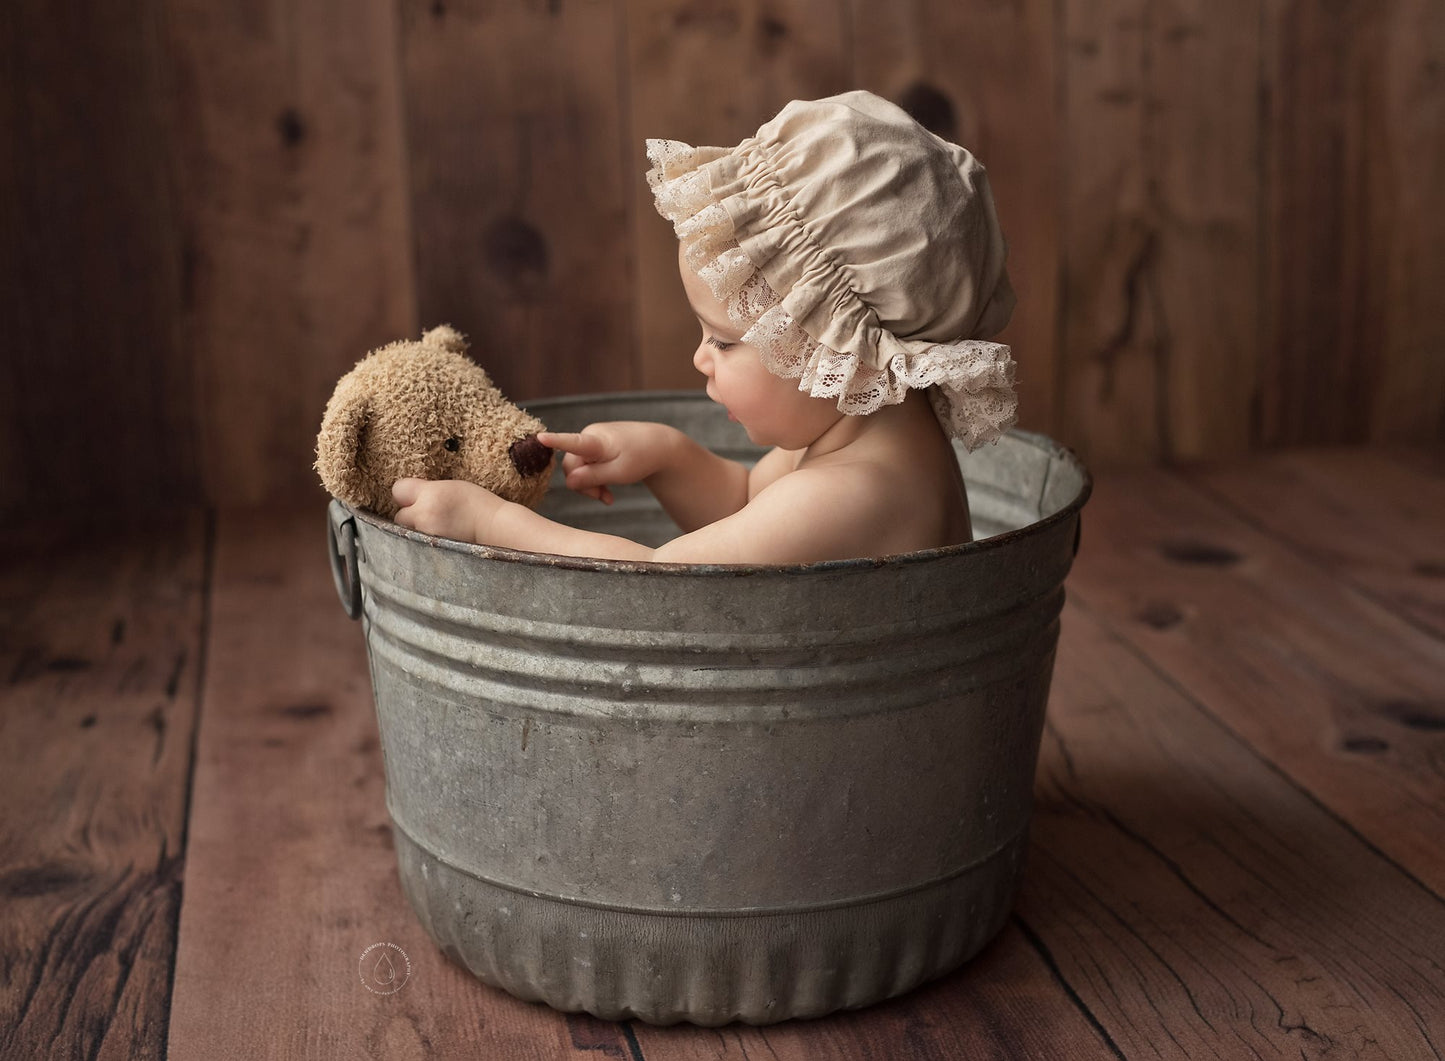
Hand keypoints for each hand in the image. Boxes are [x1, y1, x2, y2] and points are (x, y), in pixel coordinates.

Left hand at [392, 478, 500, 542]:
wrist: (495, 528)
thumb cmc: (479, 505)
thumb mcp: (452, 487)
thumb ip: (429, 491)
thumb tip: (411, 498)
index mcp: (431, 494)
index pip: (398, 489)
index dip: (407, 494)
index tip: (416, 498)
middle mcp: (424, 515)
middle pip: (400, 516)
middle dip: (411, 516)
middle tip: (429, 517)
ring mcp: (426, 536)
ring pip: (407, 534)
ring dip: (417, 532)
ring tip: (437, 531)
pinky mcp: (430, 552)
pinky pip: (417, 547)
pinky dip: (424, 545)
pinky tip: (440, 541)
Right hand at [536, 422, 673, 504]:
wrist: (658, 444)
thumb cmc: (642, 458)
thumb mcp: (620, 473)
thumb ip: (592, 478)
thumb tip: (568, 482)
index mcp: (597, 441)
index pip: (572, 442)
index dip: (555, 442)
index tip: (540, 437)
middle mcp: (590, 436)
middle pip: (572, 466)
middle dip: (584, 486)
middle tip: (603, 499)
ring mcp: (592, 439)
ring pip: (579, 468)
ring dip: (590, 485)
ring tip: (608, 498)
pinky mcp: (595, 445)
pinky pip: (586, 465)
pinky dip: (595, 479)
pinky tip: (607, 492)